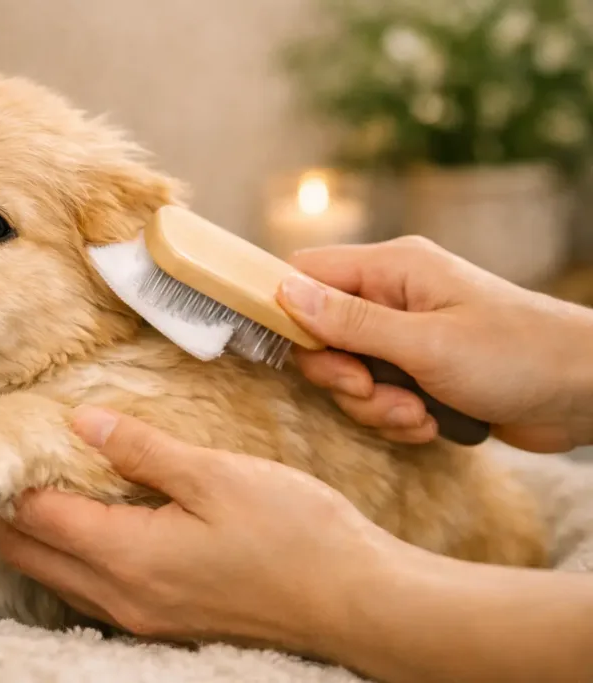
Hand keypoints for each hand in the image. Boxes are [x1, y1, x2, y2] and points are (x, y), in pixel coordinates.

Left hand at [0, 405, 390, 649]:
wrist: (358, 604)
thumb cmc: (295, 534)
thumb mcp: (217, 475)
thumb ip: (141, 449)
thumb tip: (82, 423)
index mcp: (128, 557)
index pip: (36, 519)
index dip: (14, 481)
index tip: (8, 442)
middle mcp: (122, 599)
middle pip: (31, 557)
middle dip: (14, 513)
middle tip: (24, 463)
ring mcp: (143, 620)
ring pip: (59, 580)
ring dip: (44, 539)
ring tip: (56, 488)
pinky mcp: (167, 626)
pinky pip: (93, 595)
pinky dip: (78, 561)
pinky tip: (102, 528)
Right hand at [275, 236, 592, 451]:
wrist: (587, 394)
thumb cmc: (519, 356)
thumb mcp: (427, 344)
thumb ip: (351, 322)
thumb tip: (283, 292)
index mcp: (392, 269)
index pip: (305, 273)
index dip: (287, 312)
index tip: (300, 354)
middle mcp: (392, 297)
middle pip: (320, 333)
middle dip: (341, 375)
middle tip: (371, 391)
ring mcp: (406, 336)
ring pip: (348, 373)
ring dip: (373, 406)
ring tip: (416, 415)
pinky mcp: (419, 371)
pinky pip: (377, 397)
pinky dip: (395, 417)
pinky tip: (430, 424)